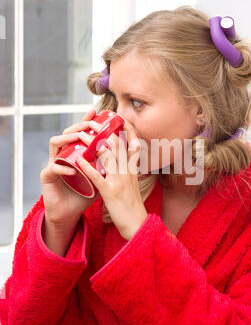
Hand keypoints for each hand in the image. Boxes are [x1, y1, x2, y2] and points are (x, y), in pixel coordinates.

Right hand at [40, 109, 102, 225]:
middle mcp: (63, 154)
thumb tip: (130, 154)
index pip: (80, 133)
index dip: (87, 121)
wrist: (69, 212)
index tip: (97, 112)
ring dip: (67, 139)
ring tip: (79, 139)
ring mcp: (53, 163)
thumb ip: (111, 166)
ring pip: (55, 143)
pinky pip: (53, 167)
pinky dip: (63, 167)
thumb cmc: (85, 195)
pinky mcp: (47, 176)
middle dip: (78, 126)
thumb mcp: (102, 178)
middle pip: (67, 133)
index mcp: (76, 153)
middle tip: (88, 123)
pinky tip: (73, 169)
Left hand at [75, 119, 147, 239]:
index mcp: (133, 170)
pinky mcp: (110, 192)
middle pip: (118, 144)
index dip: (128, 129)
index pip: (134, 144)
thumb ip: (128, 172)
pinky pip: (97, 176)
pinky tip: (77, 160)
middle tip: (93, 122)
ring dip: (93, 142)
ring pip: (107, 155)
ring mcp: (119, 180)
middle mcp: (127, 171)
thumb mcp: (133, 185)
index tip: (121, 118)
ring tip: (81, 135)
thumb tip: (123, 161)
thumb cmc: (133, 207)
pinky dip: (86, 166)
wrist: (138, 225)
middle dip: (105, 130)